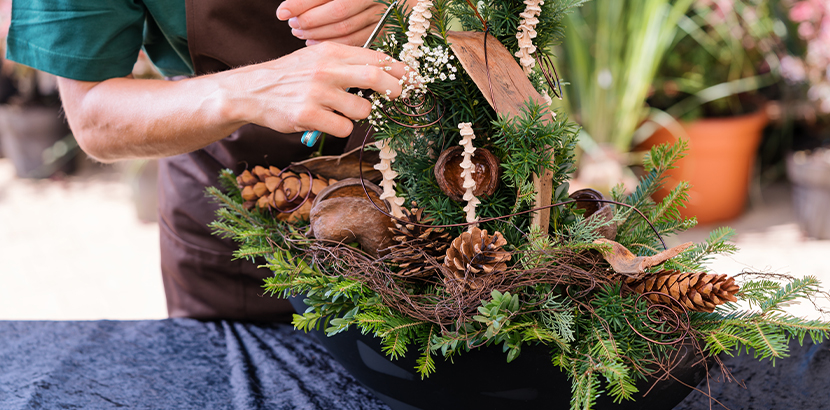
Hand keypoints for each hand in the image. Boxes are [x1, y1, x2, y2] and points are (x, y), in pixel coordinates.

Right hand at [226, 42, 404, 137]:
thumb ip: (345, 62)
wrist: (252, 91)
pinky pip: (344, 128)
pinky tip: (327, 122)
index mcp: (331, 52)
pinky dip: (341, 128)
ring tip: (341, 111)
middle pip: (375, 77)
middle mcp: (325, 69)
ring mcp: (317, 93)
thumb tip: (383, 71)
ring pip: (362, 110)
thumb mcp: (316, 58)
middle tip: (397, 96)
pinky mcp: (308, 116)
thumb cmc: (290, 76)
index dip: (398, 69)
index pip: (375, 57)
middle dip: (394, 89)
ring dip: (359, 115)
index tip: (410, 78)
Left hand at [276, 0, 387, 45]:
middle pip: (337, 11)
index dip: (301, 3)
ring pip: (347, 28)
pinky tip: (317, 42)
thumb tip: (287, 10)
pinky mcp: (386, 29)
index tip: (282, 12)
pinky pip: (358, 41)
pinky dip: (335, 44)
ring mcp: (382, 13)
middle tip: (293, 25)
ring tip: (301, 33)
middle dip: (310, 20)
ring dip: (320, 33)